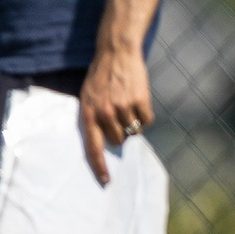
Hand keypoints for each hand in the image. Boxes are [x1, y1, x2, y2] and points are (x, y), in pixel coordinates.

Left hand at [78, 46, 152, 184]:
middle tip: (119, 116)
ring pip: (134, 132)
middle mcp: (104, 113)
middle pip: (118, 141)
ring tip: (128, 105)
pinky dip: (145, 114)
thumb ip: (93, 119)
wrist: (117, 52)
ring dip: (133, 123)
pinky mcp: (139, 101)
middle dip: (121, 133)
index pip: (93, 148)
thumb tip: (104, 144)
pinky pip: (146, 120)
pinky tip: (138, 100)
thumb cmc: (101, 77)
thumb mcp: (88, 97)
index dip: (100, 167)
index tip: (106, 181)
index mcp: (88, 114)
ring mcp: (122, 107)